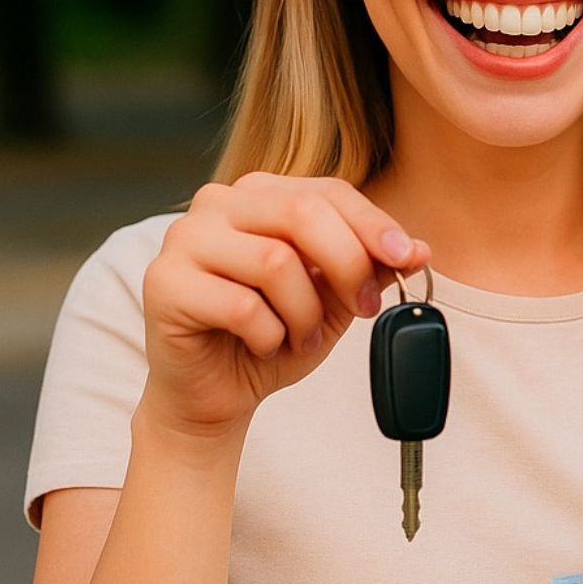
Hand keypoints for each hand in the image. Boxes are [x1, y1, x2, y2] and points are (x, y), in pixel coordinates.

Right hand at [140, 171, 427, 437]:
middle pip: (302, 215)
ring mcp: (184, 239)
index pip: (328, 191)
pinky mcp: (164, 283)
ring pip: (275, 261)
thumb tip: (418, 248)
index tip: (408, 258)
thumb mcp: (336, 298)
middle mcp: (217, 203)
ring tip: (300, 336)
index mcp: (260, 194)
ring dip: (305, 313)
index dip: (374, 225)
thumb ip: (371, 266)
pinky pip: (241, 305)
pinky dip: (269, 335)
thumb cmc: (273, 334)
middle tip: (364, 309)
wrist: (215, 392)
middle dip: (348, 267)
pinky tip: (263, 346)